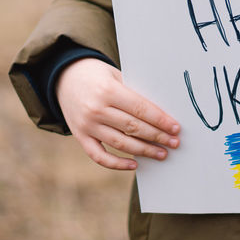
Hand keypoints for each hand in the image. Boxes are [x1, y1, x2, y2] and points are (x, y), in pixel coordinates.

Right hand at [56, 57, 180, 170]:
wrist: (64, 77)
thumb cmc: (97, 75)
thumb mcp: (115, 76)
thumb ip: (134, 93)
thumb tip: (161, 114)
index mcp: (108, 90)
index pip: (140, 109)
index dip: (160, 120)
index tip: (175, 128)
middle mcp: (96, 109)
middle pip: (133, 127)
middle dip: (157, 137)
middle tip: (174, 143)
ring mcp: (87, 125)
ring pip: (120, 143)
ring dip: (144, 151)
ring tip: (161, 153)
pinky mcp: (80, 136)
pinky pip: (99, 156)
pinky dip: (117, 164)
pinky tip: (134, 164)